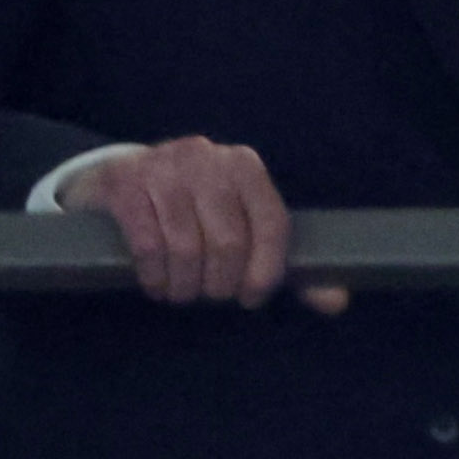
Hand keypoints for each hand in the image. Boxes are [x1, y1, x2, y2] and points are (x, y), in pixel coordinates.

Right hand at [59, 137, 348, 314]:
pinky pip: (147, 245)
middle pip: (229, 242)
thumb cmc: (192, 212)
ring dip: (183, 286)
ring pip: (185, 248)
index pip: (272, 224)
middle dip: (218, 284)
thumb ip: (282, 265)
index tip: (250, 297)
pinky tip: (155, 283)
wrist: (120, 179)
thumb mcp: (238, 227)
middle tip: (207, 294)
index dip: (266, 272)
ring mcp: (163, 167)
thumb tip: (338, 301)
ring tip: (180, 292)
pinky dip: (154, 277)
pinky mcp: (124, 183)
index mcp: (245, 166)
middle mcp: (207, 158)